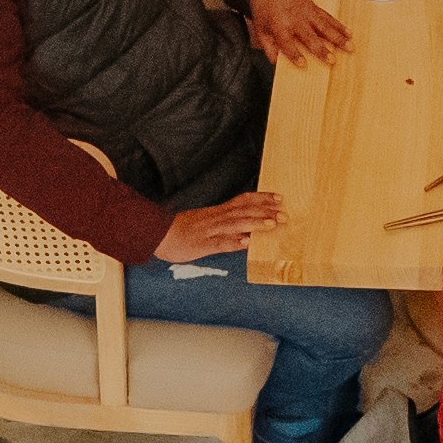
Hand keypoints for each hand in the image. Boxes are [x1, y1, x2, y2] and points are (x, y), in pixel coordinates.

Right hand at [154, 192, 282, 263]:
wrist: (157, 234)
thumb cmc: (182, 231)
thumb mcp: (206, 224)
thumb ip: (225, 225)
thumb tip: (246, 230)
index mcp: (218, 212)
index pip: (243, 201)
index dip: (262, 198)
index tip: (279, 198)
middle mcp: (216, 218)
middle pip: (244, 211)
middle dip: (265, 211)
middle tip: (285, 213)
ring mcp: (210, 230)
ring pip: (235, 224)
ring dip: (254, 223)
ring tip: (272, 224)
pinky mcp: (202, 244)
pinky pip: (219, 243)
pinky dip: (233, 242)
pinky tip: (247, 242)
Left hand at [247, 0, 351, 65]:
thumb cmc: (264, 10)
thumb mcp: (260, 29)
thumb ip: (268, 47)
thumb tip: (275, 62)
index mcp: (279, 24)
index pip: (287, 43)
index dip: (295, 54)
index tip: (303, 65)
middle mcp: (295, 18)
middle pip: (310, 36)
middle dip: (321, 49)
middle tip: (332, 60)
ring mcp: (306, 11)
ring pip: (325, 26)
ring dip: (338, 37)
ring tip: (349, 47)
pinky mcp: (314, 6)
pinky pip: (328, 17)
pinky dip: (339, 25)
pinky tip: (348, 33)